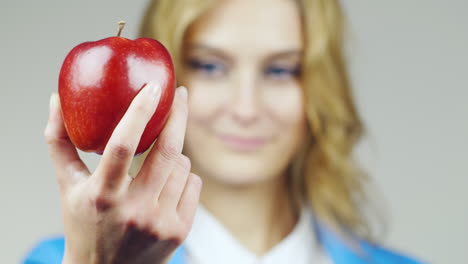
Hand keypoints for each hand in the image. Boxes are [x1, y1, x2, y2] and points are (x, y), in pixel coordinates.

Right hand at [45, 82, 201, 263]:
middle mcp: (135, 210)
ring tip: (155, 167)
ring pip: (184, 166)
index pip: (122, 145)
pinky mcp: (180, 231)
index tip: (154, 86)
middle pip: (168, 151)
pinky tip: (165, 188)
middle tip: (179, 94)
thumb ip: (60, 143)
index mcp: (103, 196)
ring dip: (174, 156)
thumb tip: (56, 100)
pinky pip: (194, 184)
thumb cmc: (85, 224)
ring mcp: (161, 223)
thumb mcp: (69, 186)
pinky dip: (183, 177)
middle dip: (178, 115)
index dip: (139, 112)